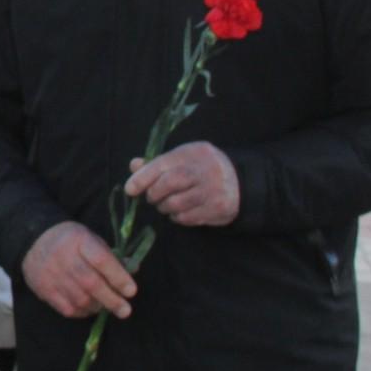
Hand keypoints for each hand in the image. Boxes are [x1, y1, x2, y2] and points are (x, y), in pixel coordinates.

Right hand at [23, 220, 135, 321]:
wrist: (34, 240)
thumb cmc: (71, 242)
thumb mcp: (91, 240)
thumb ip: (111, 256)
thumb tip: (133, 270)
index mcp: (79, 240)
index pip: (101, 260)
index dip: (118, 277)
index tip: (131, 291)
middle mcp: (64, 256)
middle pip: (91, 283)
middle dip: (111, 300)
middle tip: (125, 310)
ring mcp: (52, 274)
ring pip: (80, 299)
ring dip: (97, 306)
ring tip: (104, 306)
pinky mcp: (44, 289)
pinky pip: (67, 308)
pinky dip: (82, 312)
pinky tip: (89, 308)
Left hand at [123, 142, 239, 227]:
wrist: (240, 182)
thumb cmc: (203, 168)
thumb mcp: (183, 158)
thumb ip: (158, 162)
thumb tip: (134, 166)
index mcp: (193, 153)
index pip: (163, 164)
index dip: (143, 177)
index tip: (130, 189)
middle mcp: (204, 170)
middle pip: (170, 183)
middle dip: (154, 194)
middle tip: (152, 197)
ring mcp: (212, 190)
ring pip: (177, 204)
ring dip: (164, 207)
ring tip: (166, 204)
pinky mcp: (217, 209)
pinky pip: (187, 218)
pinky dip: (177, 217)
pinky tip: (180, 211)